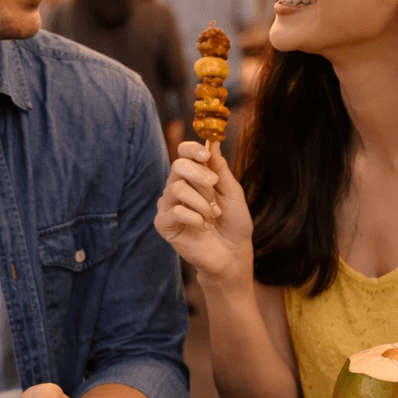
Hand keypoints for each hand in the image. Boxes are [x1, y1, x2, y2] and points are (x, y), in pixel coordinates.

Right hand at [154, 141, 253, 284]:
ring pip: (176, 188)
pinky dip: (194, 217)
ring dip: (201, 201)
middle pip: (177, 166)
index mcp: (193, 177)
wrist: (233, 254)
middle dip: (199, 174)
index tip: (205, 154)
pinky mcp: (164, 225)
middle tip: (214, 186)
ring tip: (213, 214)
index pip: (183, 154)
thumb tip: (212, 142)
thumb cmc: (233, 223)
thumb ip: (220, 169)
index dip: (192, 149)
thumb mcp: (232, 192)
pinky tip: (204, 227)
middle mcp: (177, 188)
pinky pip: (174, 211)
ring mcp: (169, 206)